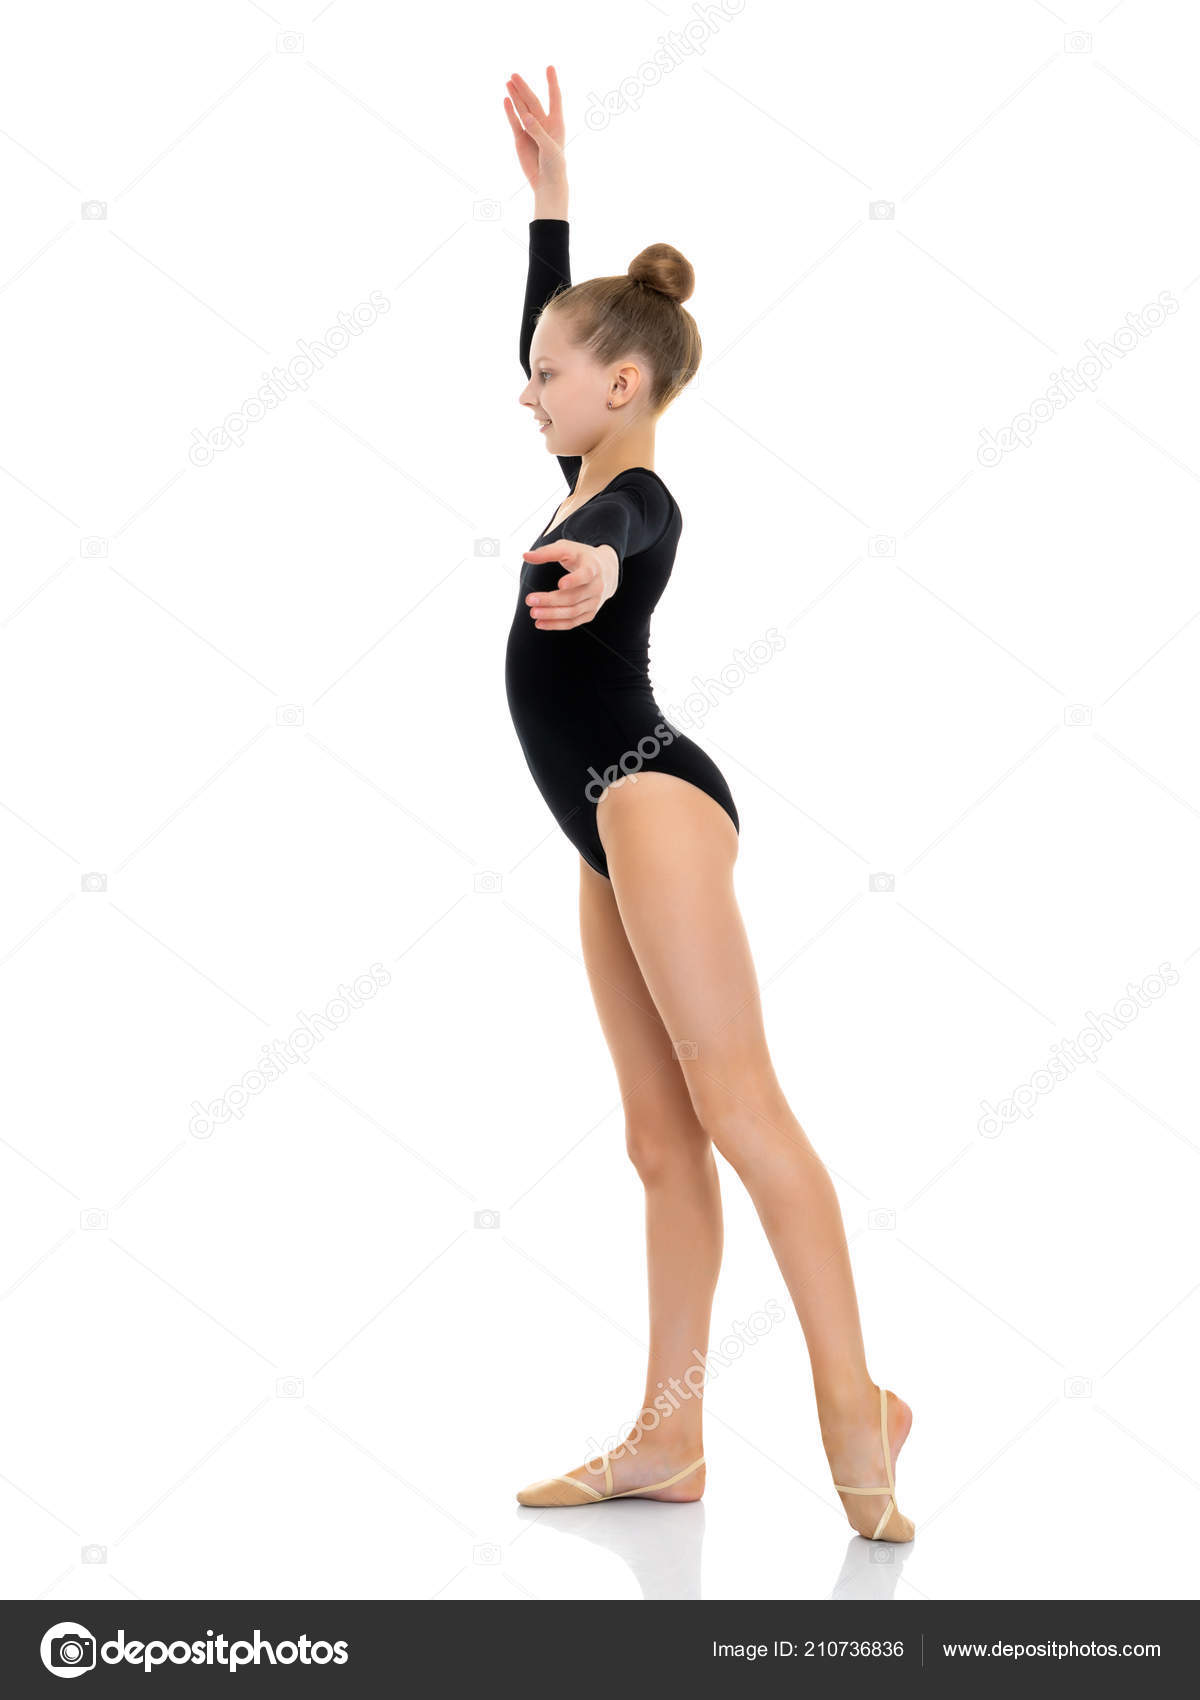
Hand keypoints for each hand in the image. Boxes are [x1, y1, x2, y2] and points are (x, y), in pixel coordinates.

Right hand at [503, 66, 565, 192]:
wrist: (546, 183)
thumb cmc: (554, 166)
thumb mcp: (549, 149)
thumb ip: (538, 132)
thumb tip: (526, 116)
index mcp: (556, 123)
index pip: (554, 98)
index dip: (552, 83)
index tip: (549, 67)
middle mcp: (543, 123)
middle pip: (533, 101)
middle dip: (524, 88)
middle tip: (514, 75)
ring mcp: (531, 130)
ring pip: (522, 109)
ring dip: (516, 96)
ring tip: (509, 81)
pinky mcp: (521, 138)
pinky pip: (514, 122)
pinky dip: (510, 111)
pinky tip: (506, 100)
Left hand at [522, 539, 617, 629]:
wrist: (606, 571)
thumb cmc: (580, 557)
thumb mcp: (567, 548)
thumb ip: (547, 552)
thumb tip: (525, 556)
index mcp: (592, 567)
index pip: (585, 574)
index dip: (574, 580)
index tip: (560, 584)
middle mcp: (597, 586)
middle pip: (573, 597)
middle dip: (551, 600)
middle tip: (529, 600)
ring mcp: (595, 602)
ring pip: (573, 612)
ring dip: (552, 614)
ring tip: (533, 613)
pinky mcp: (590, 613)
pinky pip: (573, 622)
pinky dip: (556, 624)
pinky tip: (540, 623)